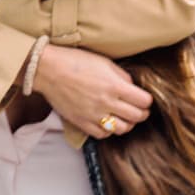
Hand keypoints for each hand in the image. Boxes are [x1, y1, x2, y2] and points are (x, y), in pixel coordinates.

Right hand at [32, 44, 151, 138]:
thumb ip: (121, 75)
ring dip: (127, 123)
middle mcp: (107, 102)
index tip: (144, 98)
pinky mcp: (82, 123)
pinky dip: (109, 130)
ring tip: (125, 116)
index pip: (143, 101)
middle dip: (142, 113)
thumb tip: (132, 87)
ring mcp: (94, 115)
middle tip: (140, 109)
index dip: (147, 100)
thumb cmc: (74, 61)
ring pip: (122, 129)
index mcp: (114, 85)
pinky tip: (107, 121)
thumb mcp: (103, 61)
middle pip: (137, 117)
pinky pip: (103, 134)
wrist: (48, 70)